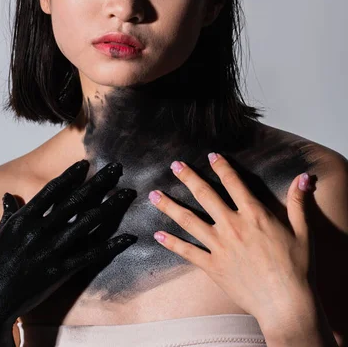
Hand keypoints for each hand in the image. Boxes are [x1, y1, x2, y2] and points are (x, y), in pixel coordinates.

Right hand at [0, 160, 136, 345]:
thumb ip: (9, 214)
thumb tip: (9, 196)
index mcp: (24, 219)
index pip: (53, 190)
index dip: (71, 175)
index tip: (86, 163)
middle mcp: (41, 230)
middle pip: (76, 200)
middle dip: (99, 183)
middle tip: (117, 168)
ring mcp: (52, 250)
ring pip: (88, 222)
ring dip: (110, 206)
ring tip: (128, 193)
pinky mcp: (61, 271)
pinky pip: (90, 255)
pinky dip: (110, 245)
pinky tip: (127, 237)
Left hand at [148, 152, 313, 324]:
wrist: (285, 303)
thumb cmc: (296, 268)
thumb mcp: (302, 231)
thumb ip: (297, 201)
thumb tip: (303, 177)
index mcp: (254, 215)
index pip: (233, 183)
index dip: (221, 166)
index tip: (211, 155)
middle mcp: (233, 226)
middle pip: (205, 195)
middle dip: (188, 177)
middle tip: (174, 165)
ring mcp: (220, 246)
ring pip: (189, 220)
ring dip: (169, 206)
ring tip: (154, 195)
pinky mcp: (212, 266)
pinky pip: (187, 252)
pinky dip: (172, 243)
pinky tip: (158, 235)